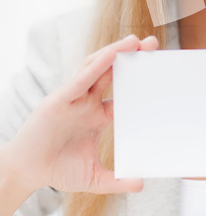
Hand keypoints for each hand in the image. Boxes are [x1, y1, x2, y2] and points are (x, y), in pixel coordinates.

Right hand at [3, 34, 159, 195]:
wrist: (26, 172)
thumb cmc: (57, 169)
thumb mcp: (93, 177)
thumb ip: (117, 180)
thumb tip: (141, 185)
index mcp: (98, 115)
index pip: (123, 92)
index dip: (140, 80)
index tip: (158, 70)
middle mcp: (87, 101)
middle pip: (113, 71)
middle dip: (131, 56)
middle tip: (153, 44)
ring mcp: (74, 98)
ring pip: (97, 67)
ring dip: (115, 52)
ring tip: (135, 41)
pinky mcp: (60, 99)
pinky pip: (81, 78)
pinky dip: (97, 65)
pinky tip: (112, 53)